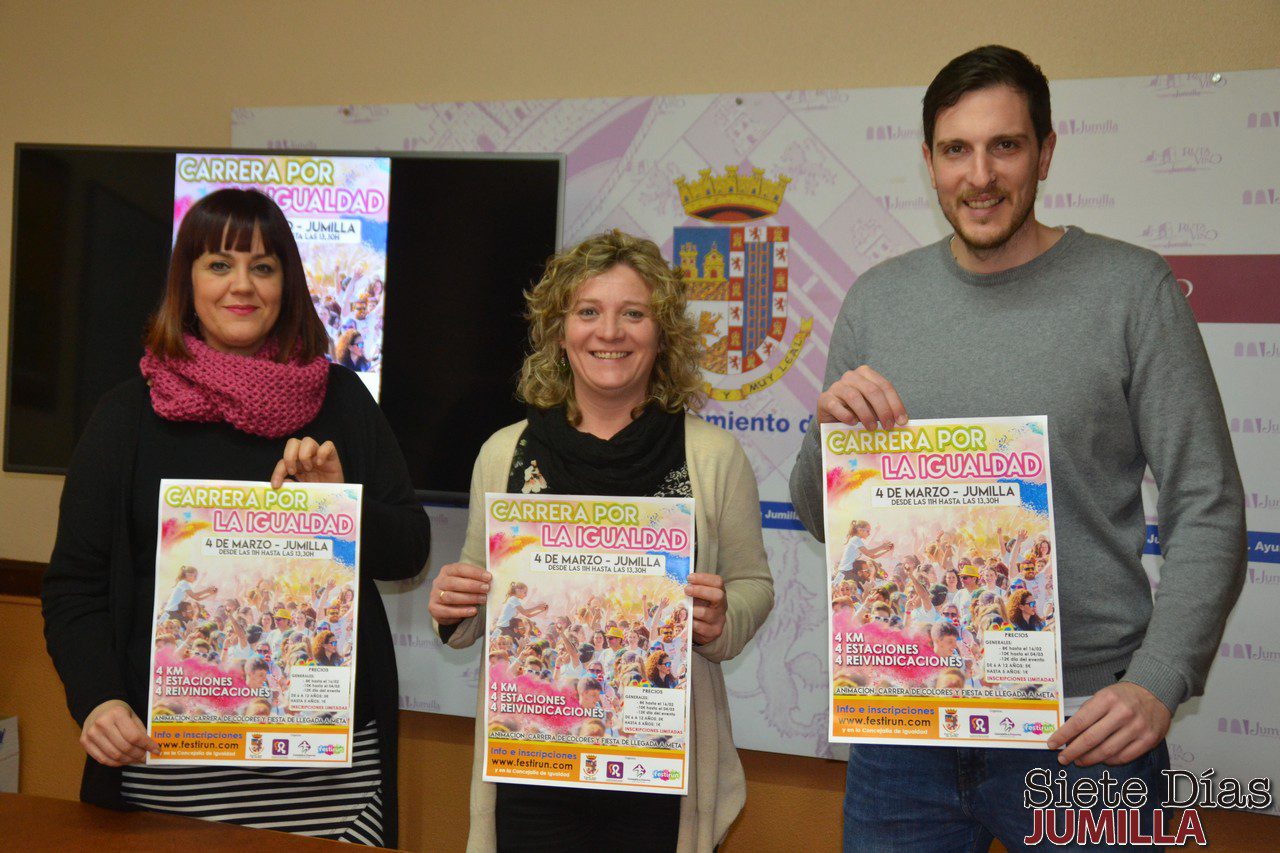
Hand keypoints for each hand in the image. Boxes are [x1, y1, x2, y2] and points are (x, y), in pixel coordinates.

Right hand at [80, 699, 160, 766]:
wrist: (98, 707)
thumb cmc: (118, 712)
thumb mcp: (132, 716)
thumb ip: (141, 731)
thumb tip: (151, 748)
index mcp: (117, 714)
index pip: (134, 736)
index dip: (147, 746)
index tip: (156, 750)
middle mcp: (102, 724)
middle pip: (124, 747)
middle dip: (139, 755)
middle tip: (146, 757)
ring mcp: (91, 734)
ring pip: (114, 756)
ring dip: (129, 760)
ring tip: (137, 759)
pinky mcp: (84, 742)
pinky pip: (102, 759)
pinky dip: (116, 763)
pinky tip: (124, 760)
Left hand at [270, 437, 343, 488]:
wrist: (335, 500)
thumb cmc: (318, 495)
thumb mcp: (302, 493)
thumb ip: (292, 487)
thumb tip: (283, 482)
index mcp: (296, 465)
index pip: (282, 462)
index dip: (277, 472)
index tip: (276, 486)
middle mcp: (306, 457)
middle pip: (293, 443)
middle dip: (289, 456)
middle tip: (293, 471)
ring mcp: (319, 455)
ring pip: (307, 441)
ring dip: (304, 455)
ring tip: (309, 469)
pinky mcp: (332, 456)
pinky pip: (328, 445)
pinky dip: (322, 452)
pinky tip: (320, 464)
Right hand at [428, 562, 490, 625]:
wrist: (446, 609)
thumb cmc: (460, 591)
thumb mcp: (466, 582)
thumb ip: (475, 579)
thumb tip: (490, 580)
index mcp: (447, 571)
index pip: (460, 569)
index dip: (475, 572)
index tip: (488, 577)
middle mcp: (439, 581)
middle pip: (454, 583)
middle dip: (472, 586)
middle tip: (486, 589)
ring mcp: (434, 595)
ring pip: (451, 597)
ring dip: (469, 598)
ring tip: (482, 600)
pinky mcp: (434, 608)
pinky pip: (448, 611)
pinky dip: (462, 611)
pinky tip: (473, 611)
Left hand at [685, 572, 726, 644]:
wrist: (707, 628)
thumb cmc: (700, 607)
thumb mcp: (699, 596)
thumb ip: (692, 588)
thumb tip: (676, 580)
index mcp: (719, 592)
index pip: (717, 581)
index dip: (704, 578)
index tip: (689, 578)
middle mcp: (722, 605)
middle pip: (717, 595)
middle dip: (700, 591)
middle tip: (686, 590)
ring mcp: (719, 619)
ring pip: (706, 613)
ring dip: (692, 609)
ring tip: (682, 607)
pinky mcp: (714, 632)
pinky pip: (701, 627)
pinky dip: (691, 623)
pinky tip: (684, 620)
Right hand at [817, 365, 906, 429]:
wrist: (832, 419)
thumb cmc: (857, 412)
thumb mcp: (874, 409)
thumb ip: (885, 411)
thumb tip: (902, 422)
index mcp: (866, 374)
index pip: (885, 386)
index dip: (895, 404)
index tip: (902, 421)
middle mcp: (851, 376)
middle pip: (871, 390)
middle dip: (883, 410)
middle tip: (888, 427)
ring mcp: (836, 387)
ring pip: (854, 396)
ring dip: (866, 414)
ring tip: (872, 428)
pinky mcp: (824, 399)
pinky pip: (835, 405)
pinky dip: (846, 415)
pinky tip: (853, 423)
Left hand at [1046, 682, 1170, 765]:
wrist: (1156, 692)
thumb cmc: (1123, 696)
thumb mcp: (1103, 695)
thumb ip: (1087, 713)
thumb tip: (1068, 735)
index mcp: (1107, 699)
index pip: (1080, 721)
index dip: (1064, 735)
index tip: (1052, 744)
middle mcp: (1122, 714)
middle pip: (1092, 739)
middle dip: (1074, 751)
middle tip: (1063, 758)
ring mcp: (1137, 728)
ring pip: (1107, 751)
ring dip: (1089, 759)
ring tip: (1079, 761)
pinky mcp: (1148, 740)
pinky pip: (1124, 757)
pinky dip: (1109, 761)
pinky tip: (1100, 760)